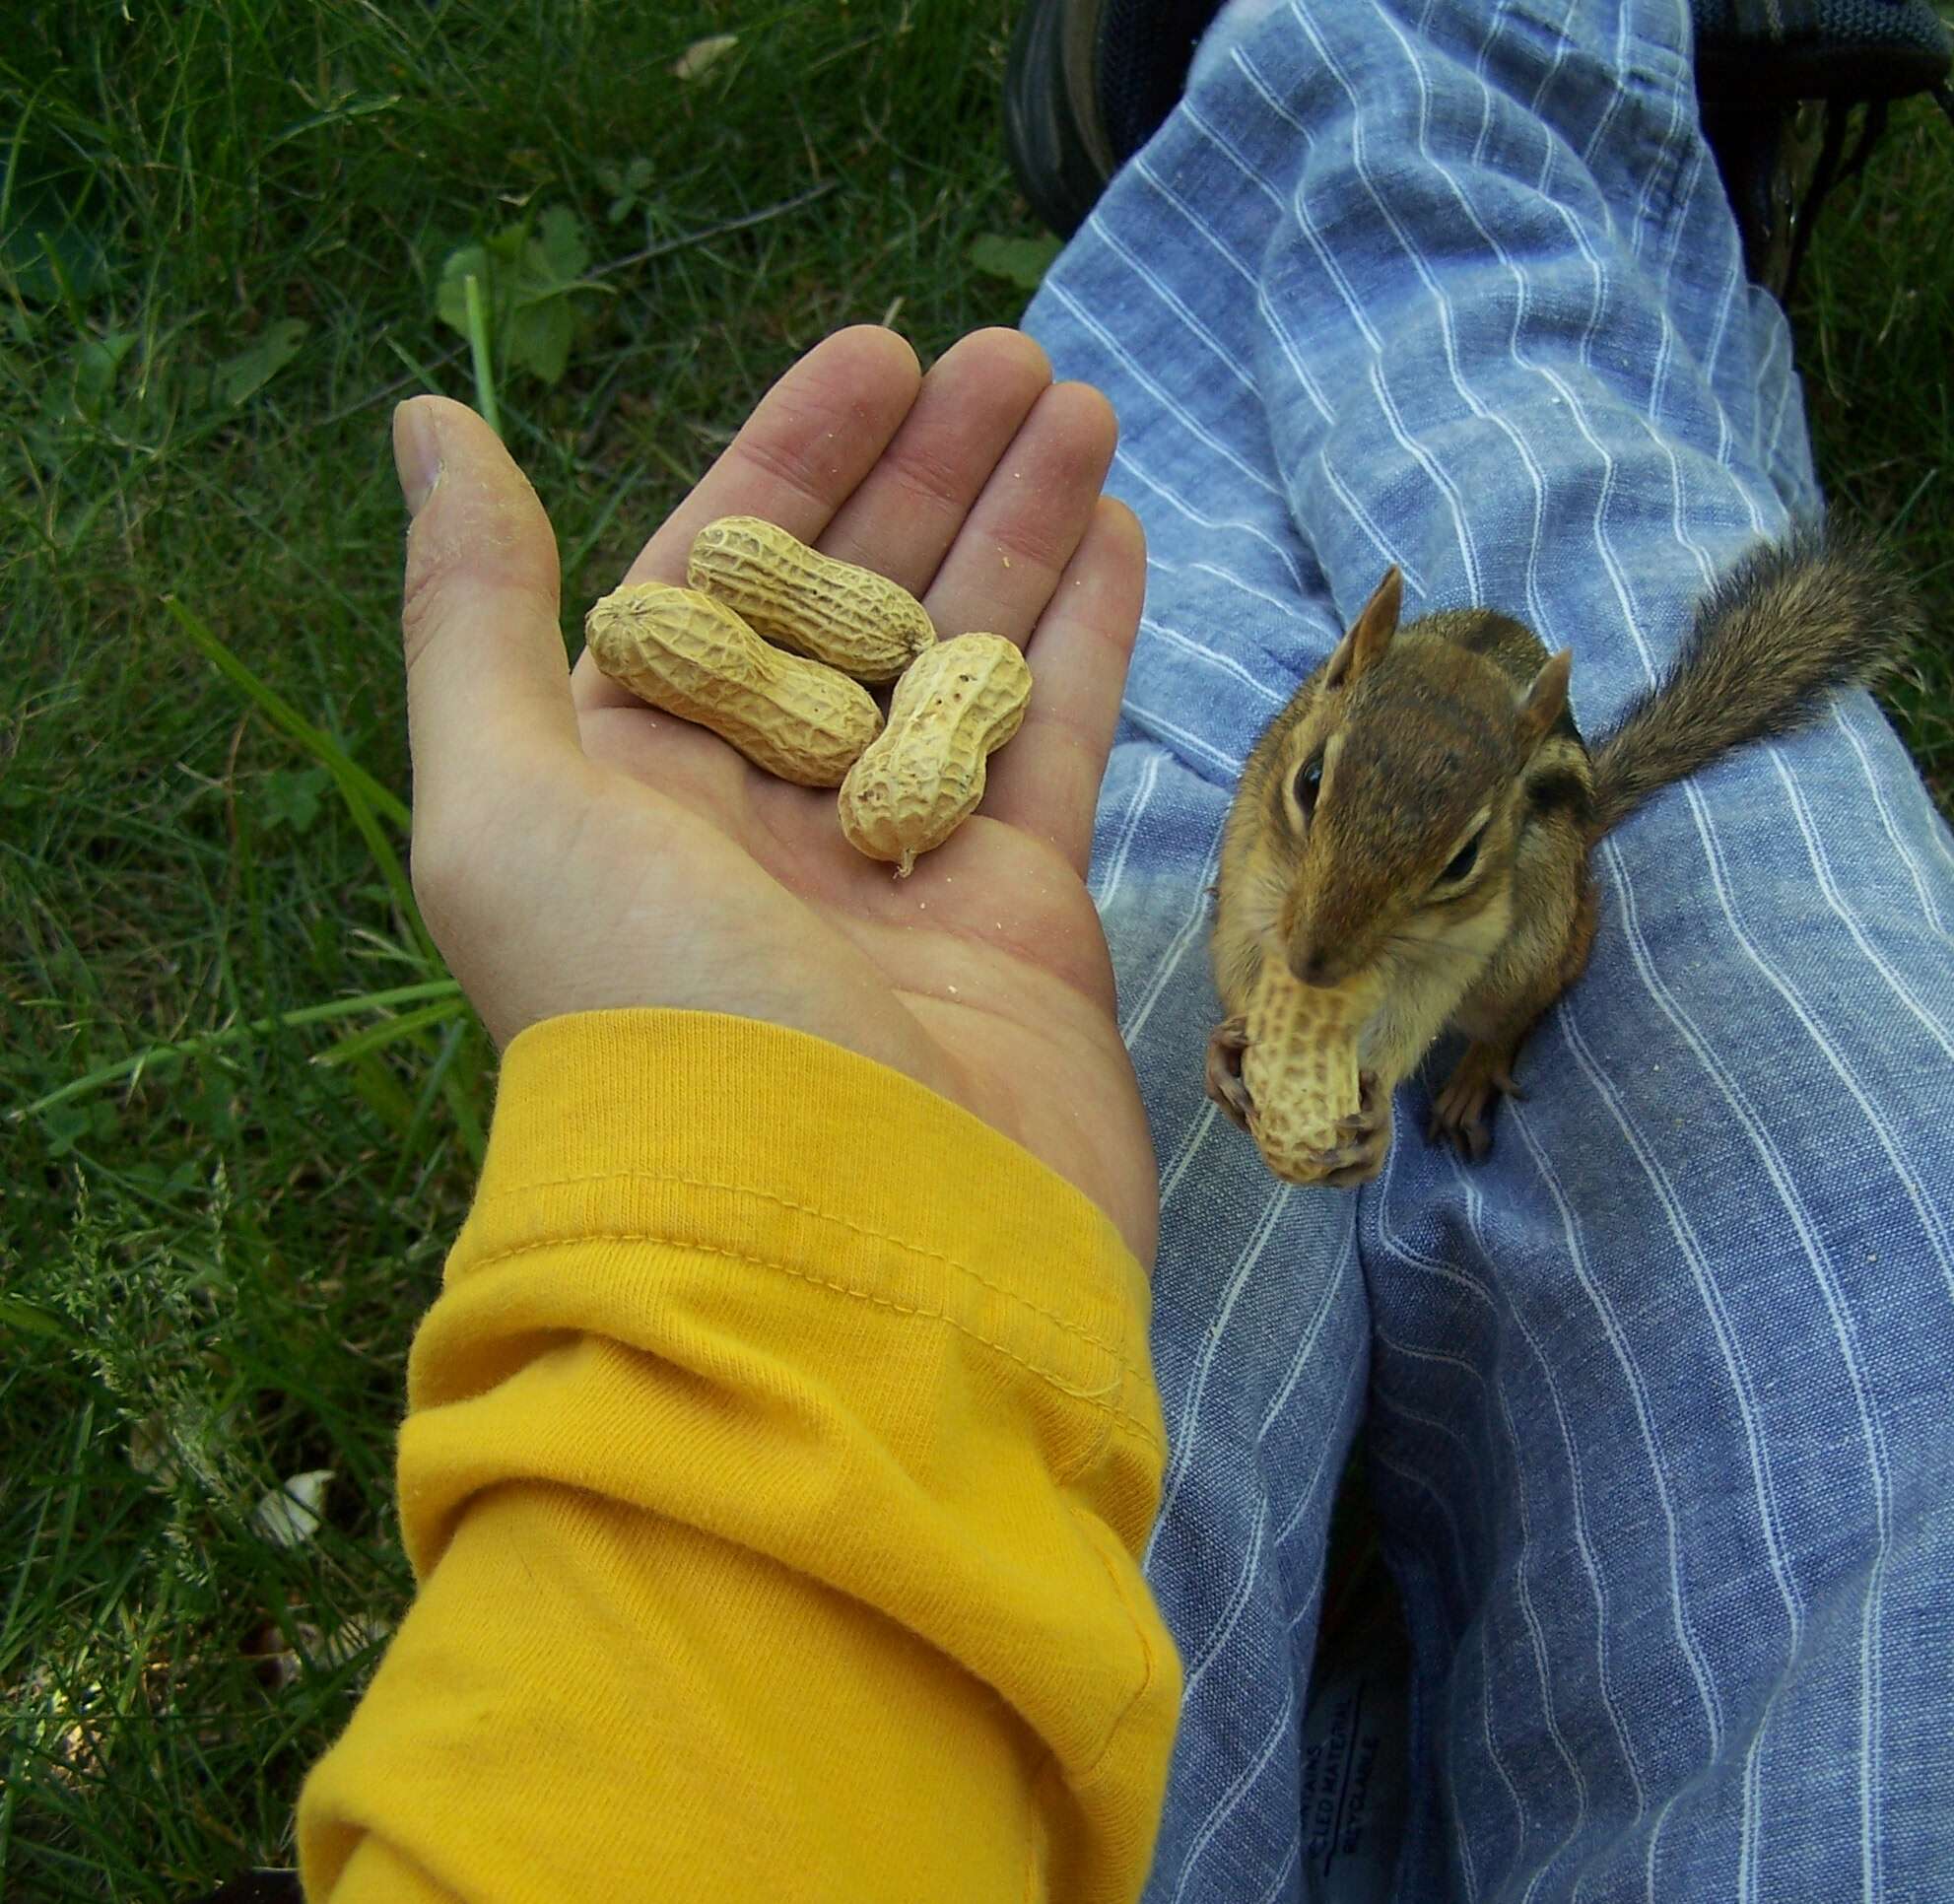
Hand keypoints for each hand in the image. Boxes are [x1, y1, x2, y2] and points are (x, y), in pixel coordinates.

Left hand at [393, 327, 1156, 1259]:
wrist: (836, 1242)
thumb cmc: (650, 1017)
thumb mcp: (509, 804)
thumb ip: (478, 612)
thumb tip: (428, 424)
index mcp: (632, 783)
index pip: (714, 574)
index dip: (793, 454)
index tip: (880, 350)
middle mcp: (762, 817)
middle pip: (855, 600)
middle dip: (932, 473)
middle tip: (1016, 356)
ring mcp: (899, 867)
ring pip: (966, 654)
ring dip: (1023, 526)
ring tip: (1081, 405)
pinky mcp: (1019, 917)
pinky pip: (1055, 745)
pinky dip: (1090, 637)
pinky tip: (1119, 531)